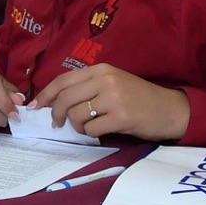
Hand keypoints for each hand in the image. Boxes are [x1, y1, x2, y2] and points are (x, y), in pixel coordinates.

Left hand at [30, 64, 189, 142]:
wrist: (171, 110)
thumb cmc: (138, 98)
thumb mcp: (112, 83)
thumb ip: (87, 87)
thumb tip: (53, 101)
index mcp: (101, 70)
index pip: (63, 80)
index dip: (45, 94)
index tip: (34, 106)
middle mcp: (106, 80)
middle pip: (65, 98)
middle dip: (55, 113)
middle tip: (56, 123)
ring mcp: (114, 98)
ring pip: (76, 115)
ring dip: (76, 126)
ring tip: (87, 127)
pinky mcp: (122, 117)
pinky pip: (91, 129)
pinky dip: (90, 134)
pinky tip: (100, 131)